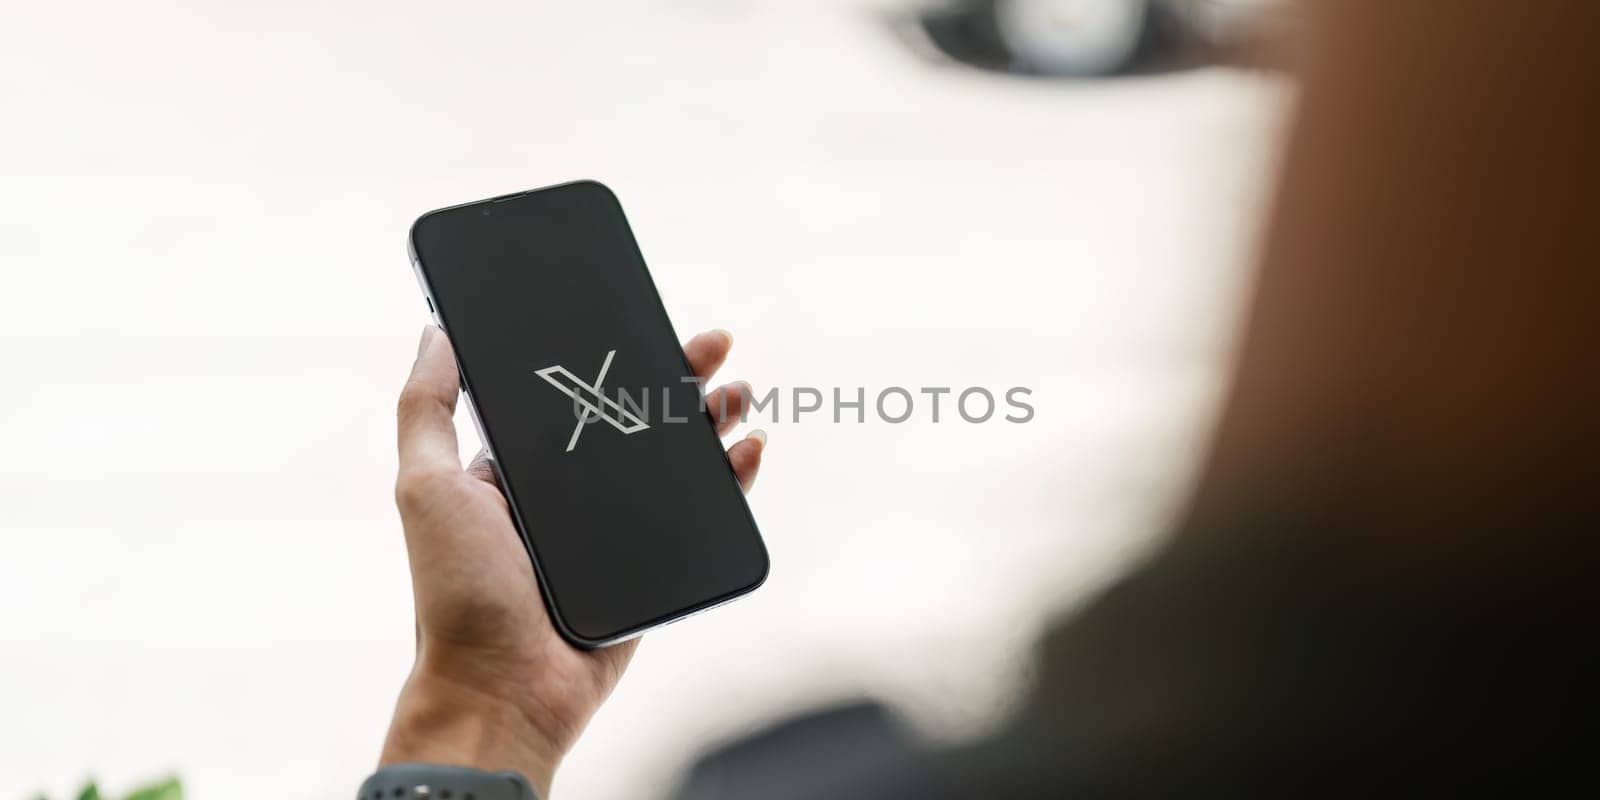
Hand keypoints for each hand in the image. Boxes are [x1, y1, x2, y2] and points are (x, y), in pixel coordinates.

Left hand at [380, 326, 765, 795]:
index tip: (641, 319)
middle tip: (711, 344)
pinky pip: (701, 515)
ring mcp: (615, 533)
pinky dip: (733, 479)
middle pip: (638, 419)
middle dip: (678, 377)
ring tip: (736, 392)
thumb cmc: (457, 593)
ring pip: (677, 461)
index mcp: (519, 470)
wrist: (506, 688)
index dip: (613, 356)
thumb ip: (427, 409)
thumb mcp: (427, 487)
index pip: (576, 396)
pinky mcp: (654, 567)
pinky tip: (748, 448)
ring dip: (713, 419)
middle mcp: (570, 498)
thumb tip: (436, 331)